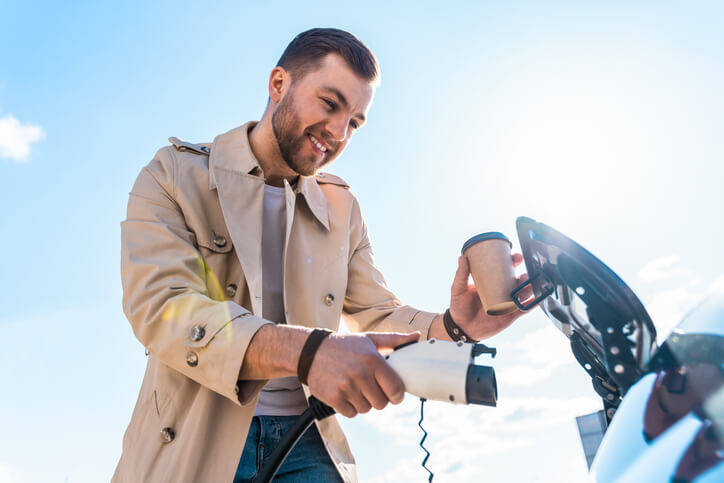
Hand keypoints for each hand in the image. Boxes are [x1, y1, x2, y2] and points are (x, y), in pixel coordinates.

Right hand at [306, 331, 420, 417]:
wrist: (310, 351)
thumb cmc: (344, 345)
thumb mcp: (369, 339)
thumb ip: (394, 340)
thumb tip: (417, 336)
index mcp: (373, 359)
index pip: (396, 389)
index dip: (397, 395)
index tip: (393, 393)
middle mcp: (360, 373)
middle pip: (382, 403)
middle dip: (378, 398)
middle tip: (370, 388)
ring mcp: (346, 387)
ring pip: (366, 409)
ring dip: (363, 402)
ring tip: (355, 388)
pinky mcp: (333, 398)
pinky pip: (351, 413)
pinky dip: (350, 407)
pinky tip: (345, 393)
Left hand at [449, 253, 532, 339]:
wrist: (461, 327)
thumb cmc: (459, 306)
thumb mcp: (458, 288)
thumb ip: (461, 274)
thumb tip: (462, 257)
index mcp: (491, 282)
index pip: (504, 269)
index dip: (512, 261)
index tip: (515, 256)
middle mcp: (501, 291)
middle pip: (517, 280)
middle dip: (524, 274)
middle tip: (525, 272)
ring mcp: (506, 303)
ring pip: (522, 294)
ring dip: (529, 288)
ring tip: (530, 285)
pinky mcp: (509, 315)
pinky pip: (523, 309)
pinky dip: (531, 304)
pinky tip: (536, 300)